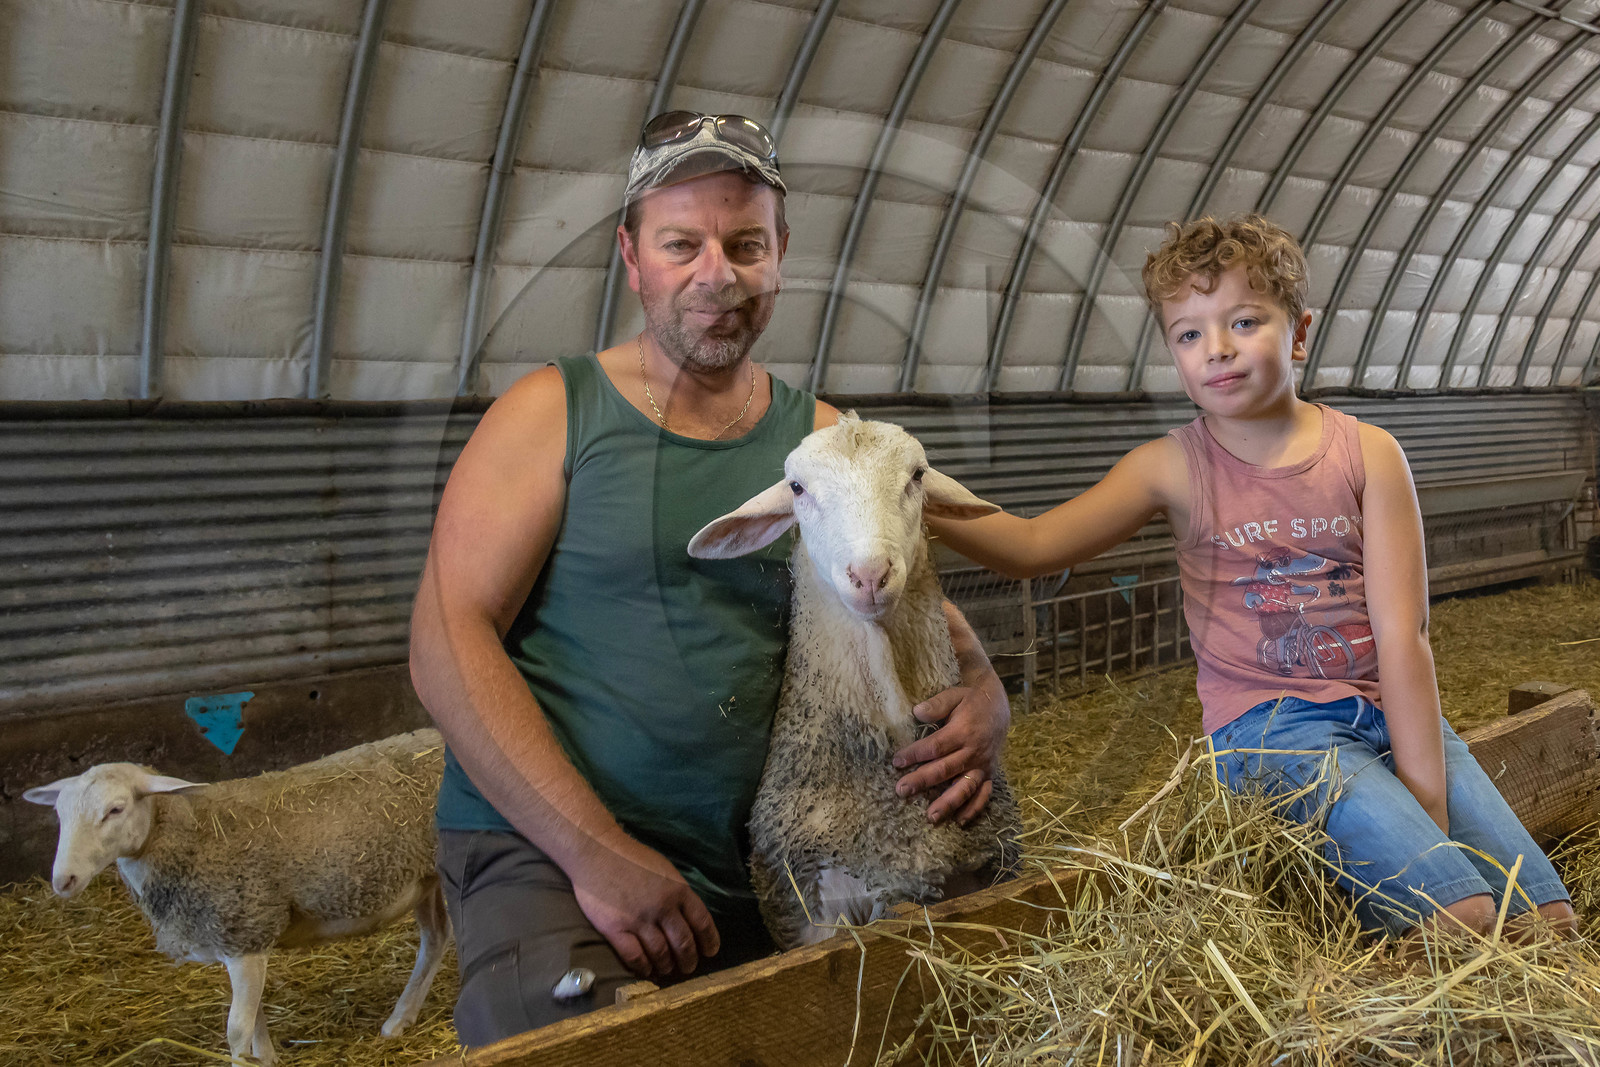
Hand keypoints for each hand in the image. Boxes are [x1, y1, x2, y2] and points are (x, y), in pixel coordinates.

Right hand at [570, 831, 719, 979]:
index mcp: (678, 890)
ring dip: (666, 966)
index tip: (709, 952)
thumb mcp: (664, 869)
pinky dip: (643, 968)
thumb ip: (677, 892)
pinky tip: (645, 970)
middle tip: (688, 968)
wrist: (596, 852)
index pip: (702, 922)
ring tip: (666, 970)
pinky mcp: (615, 928)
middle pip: (683, 943)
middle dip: (689, 960)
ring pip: (661, 953)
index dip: (709, 940)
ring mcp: (639, 919)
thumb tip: (688, 916)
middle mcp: (662, 907)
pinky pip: (634, 957)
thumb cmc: (631, 858)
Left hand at [891, 668, 1009, 824]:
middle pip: (945, 769)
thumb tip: (916, 712)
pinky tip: (959, 821)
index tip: (896, 762)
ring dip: (948, 803)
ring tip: (931, 816)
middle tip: (902, 791)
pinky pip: (983, 794)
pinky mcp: (989, 774)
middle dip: (922, 781)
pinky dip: (973, 809)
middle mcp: (974, 751)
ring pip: (965, 787)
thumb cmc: (970, 701)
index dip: (915, 754)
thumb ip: (937, 705)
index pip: (936, 746)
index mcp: (963, 731)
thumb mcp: (954, 695)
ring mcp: (983, 765)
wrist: (999, 706)